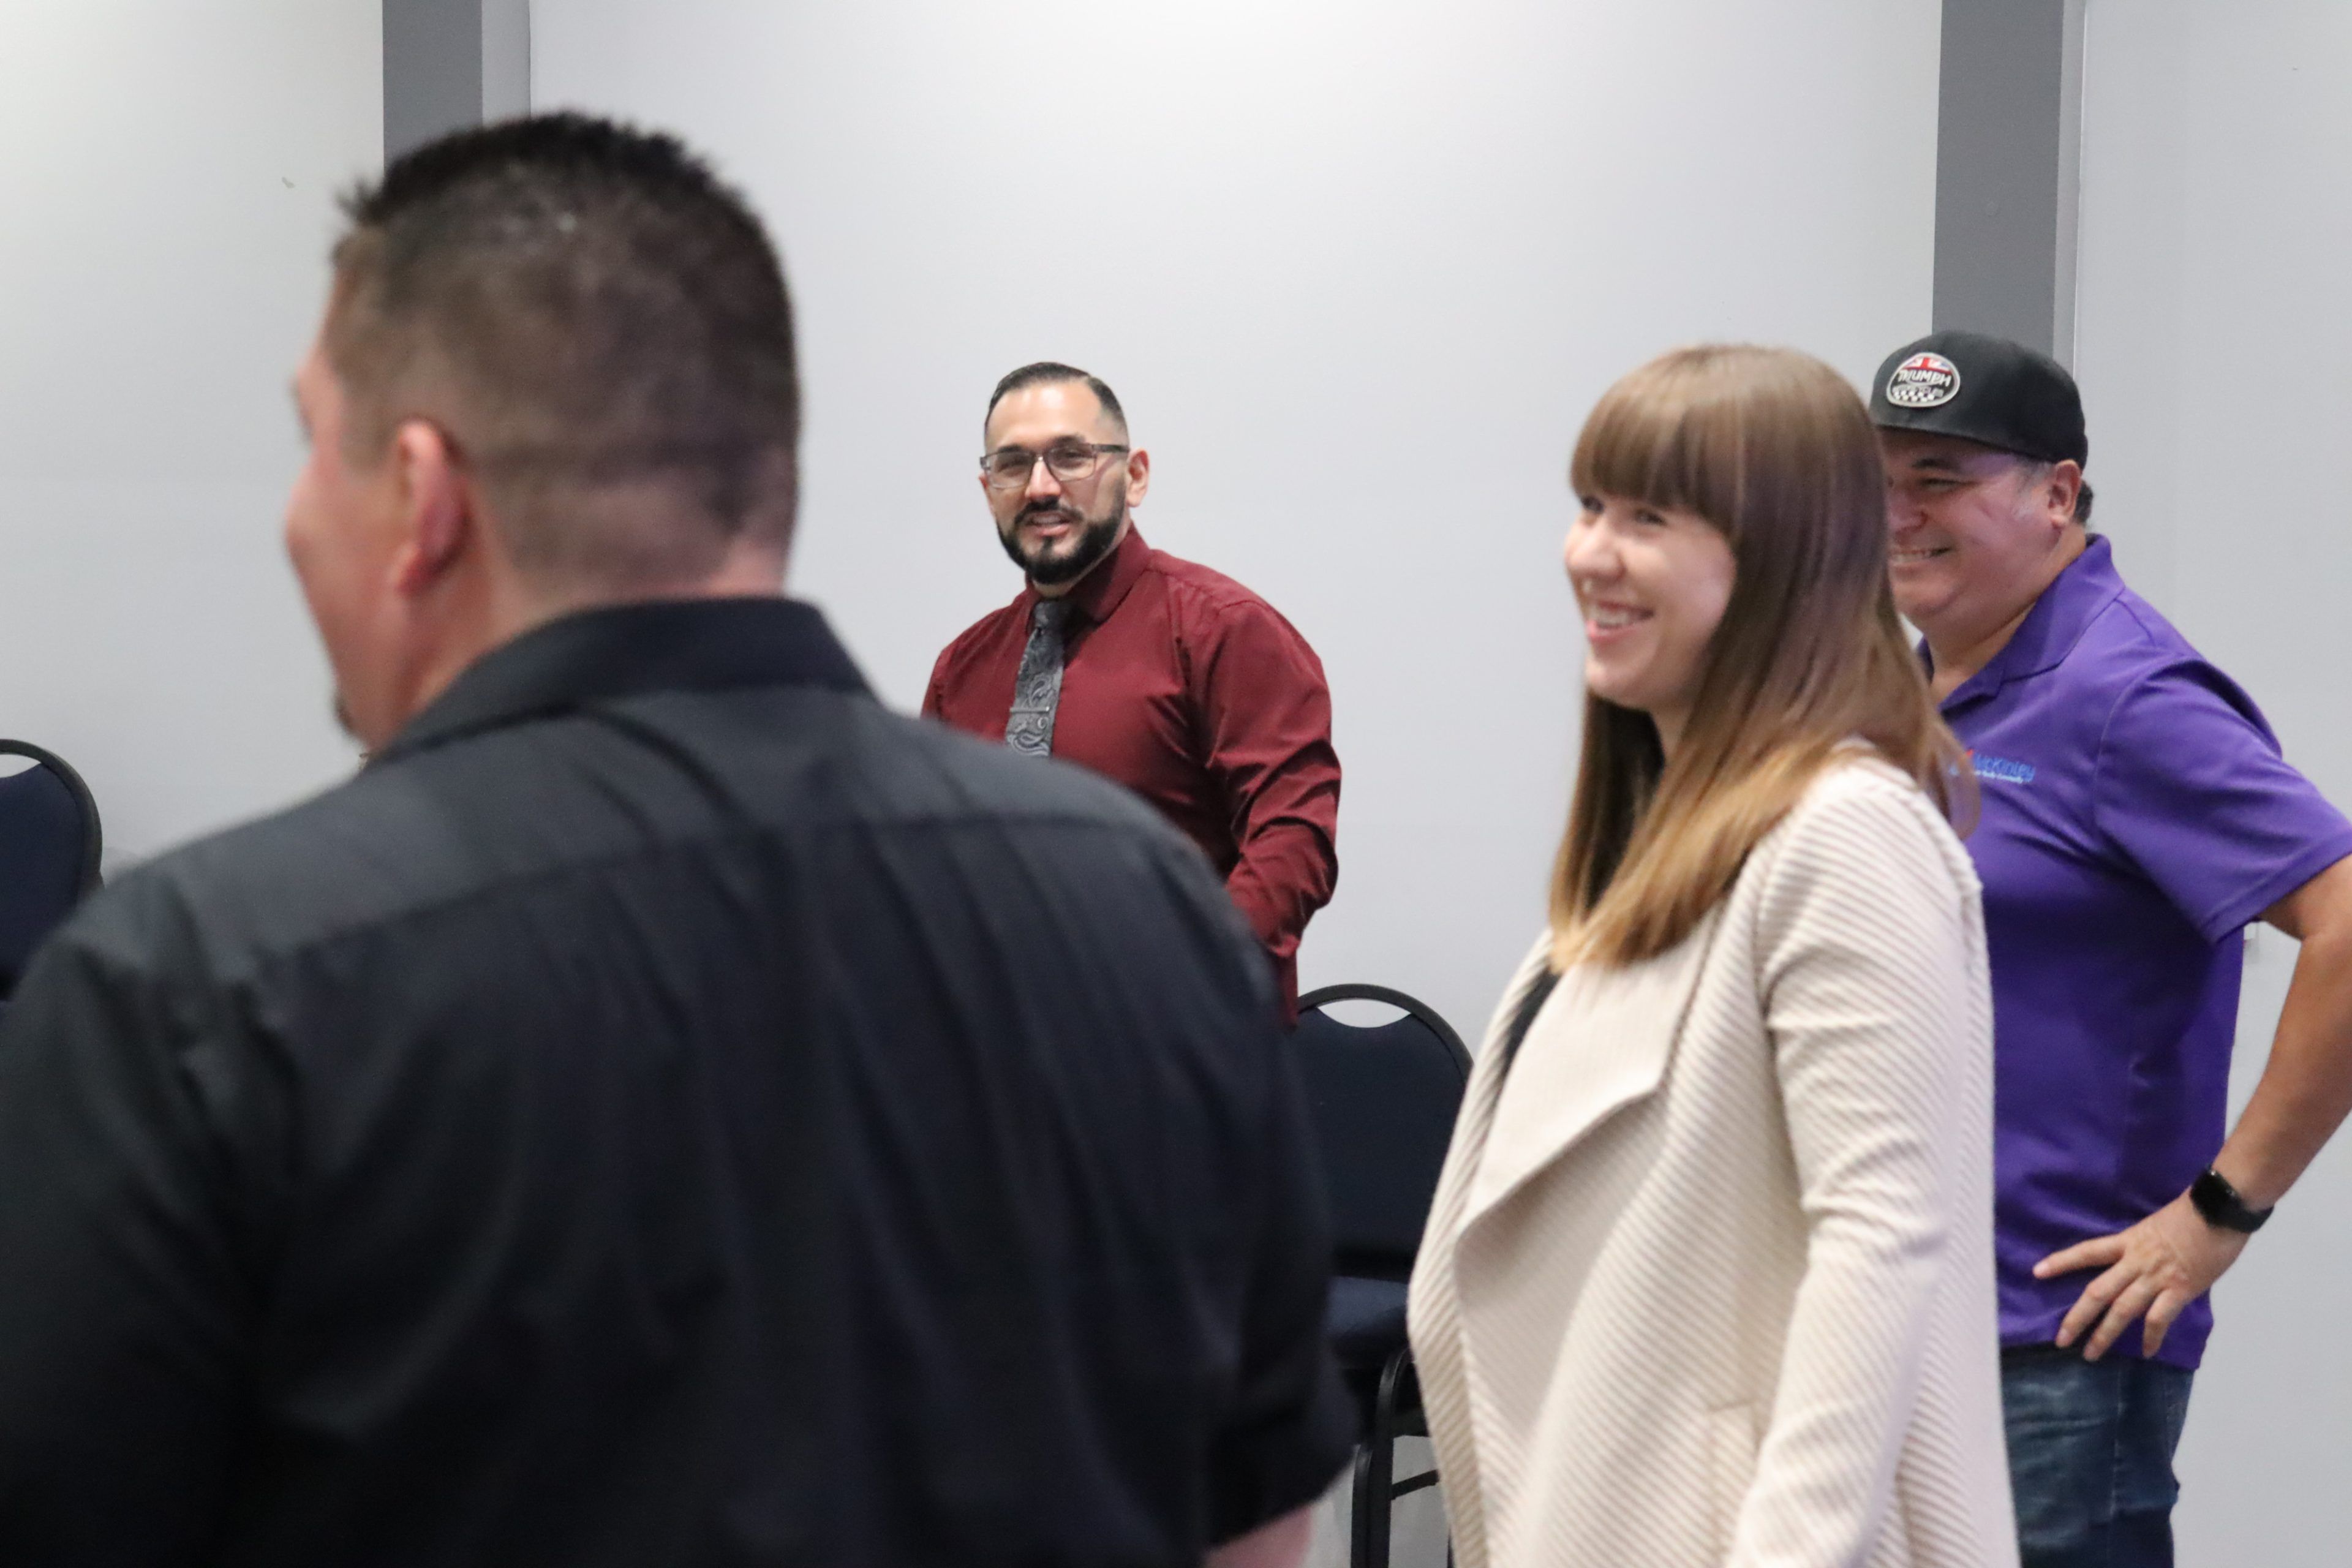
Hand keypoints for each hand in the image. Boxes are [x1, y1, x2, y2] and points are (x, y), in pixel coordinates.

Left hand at [2034, 1193, 2248, 1359]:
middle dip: (2077, 1317)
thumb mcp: (2154, 1225)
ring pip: (2122, 1310)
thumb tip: (2134, 1263)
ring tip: (2090, 1354)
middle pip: (2098, 1291)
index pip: (2087, 1251)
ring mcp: (2156, 1277)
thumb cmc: (2190, 1214)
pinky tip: (2147, 1352)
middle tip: (2061, 1339)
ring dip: (2105, 1335)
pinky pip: (2159, 1318)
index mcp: (2127, 1241)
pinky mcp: (2180, 1290)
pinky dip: (2152, 1337)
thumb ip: (2141, 1246)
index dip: (2061, 1261)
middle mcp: (2135, 1261)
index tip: (2037, 1272)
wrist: (2219, 1210)